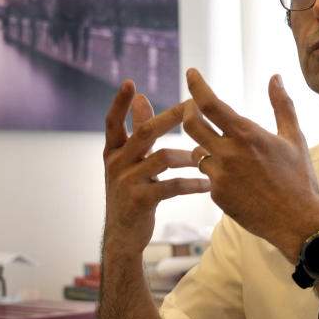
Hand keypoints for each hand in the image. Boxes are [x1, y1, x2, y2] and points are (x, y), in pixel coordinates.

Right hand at [103, 81, 209, 258]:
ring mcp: (126, 182)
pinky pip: (173, 185)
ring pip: (164, 157)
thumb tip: (142, 96)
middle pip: (145, 133)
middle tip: (192, 106)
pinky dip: (193, 182)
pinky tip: (207, 184)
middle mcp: (116, 163)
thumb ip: (137, 130)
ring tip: (206, 157)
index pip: (111, 121)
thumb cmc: (131, 192)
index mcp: (112, 151)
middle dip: (171, 117)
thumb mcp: (130, 161)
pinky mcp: (141, 200)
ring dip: (189, 156)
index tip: (130, 83)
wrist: (123, 235)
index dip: (120, 102)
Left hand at [183, 69, 318, 260]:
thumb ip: (282, 104)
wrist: (298, 222)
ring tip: (224, 150)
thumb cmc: (300, 178)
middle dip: (188, 111)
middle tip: (192, 106)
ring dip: (205, 146)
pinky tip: (237, 179)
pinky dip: (217, 172)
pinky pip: (208, 176)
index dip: (196, 86)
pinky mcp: (217, 196)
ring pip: (198, 152)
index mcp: (247, 134)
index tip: (191, 74)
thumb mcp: (294, 137)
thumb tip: (275, 77)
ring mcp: (220, 176)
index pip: (209, 103)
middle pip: (191, 124)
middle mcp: (228, 153)